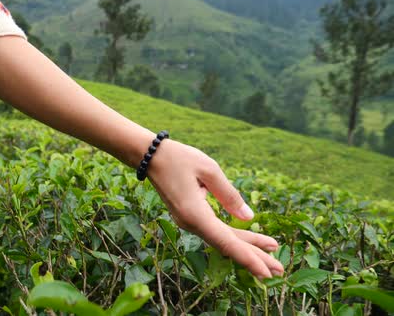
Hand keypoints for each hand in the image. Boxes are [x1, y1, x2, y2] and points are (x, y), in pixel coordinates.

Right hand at [148, 139, 283, 279]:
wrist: (149, 156)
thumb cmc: (179, 158)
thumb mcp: (209, 170)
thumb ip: (229, 195)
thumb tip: (249, 217)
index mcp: (195, 214)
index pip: (226, 242)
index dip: (248, 257)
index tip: (266, 272)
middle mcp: (191, 223)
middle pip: (226, 244)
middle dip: (254, 256)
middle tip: (279, 269)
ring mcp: (189, 221)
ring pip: (222, 238)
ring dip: (246, 246)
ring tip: (271, 251)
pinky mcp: (189, 216)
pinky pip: (215, 230)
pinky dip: (233, 236)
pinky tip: (249, 239)